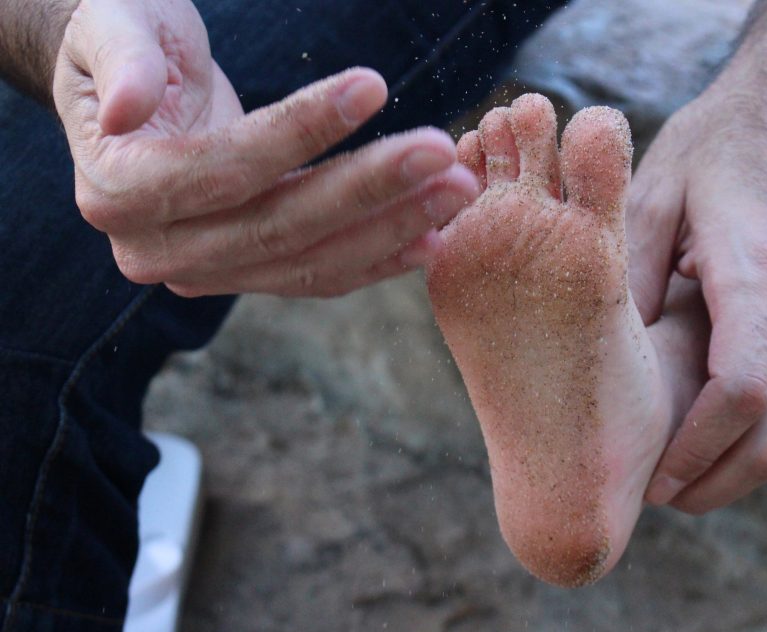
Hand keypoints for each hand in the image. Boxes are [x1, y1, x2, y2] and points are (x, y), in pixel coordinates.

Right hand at [53, 0, 478, 296]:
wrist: (134, 91)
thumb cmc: (125, 41)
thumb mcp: (113, 26)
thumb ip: (123, 60)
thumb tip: (126, 108)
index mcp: (115, 190)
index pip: (222, 168)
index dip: (299, 130)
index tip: (372, 85)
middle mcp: (157, 248)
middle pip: (278, 225)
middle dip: (369, 189)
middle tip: (444, 154)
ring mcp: (205, 269)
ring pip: (311, 259)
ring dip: (392, 227)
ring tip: (458, 188)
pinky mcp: (248, 272)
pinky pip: (321, 274)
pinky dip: (380, 257)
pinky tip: (434, 236)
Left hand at [628, 80, 766, 512]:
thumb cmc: (728, 141)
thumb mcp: (659, 187)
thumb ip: (629, 268)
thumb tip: (605, 348)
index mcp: (757, 272)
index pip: (742, 390)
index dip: (695, 449)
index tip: (650, 475)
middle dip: (714, 481)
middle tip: (654, 496)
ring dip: (735, 469)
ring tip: (674, 482)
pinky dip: (755, 436)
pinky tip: (708, 439)